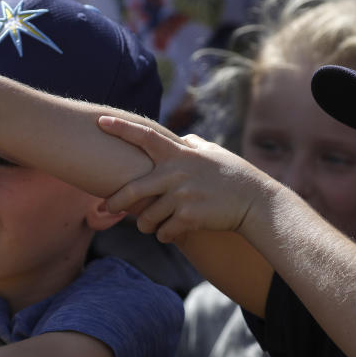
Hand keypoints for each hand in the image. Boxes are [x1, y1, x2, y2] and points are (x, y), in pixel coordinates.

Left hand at [97, 115, 272, 241]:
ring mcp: (182, 196)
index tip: (100, 121)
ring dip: (146, 225)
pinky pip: (164, 232)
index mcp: (180, 155)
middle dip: (115, 202)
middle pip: (133, 190)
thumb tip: (183, 138)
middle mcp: (177, 174)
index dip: (121, 129)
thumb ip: (194, 145)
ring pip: (147, 217)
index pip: (145, 137)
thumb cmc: (235, 176)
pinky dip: (165, 235)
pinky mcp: (188, 217)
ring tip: (150, 225)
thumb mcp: (215, 153)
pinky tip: (171, 233)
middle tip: (105, 208)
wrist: (255, 202)